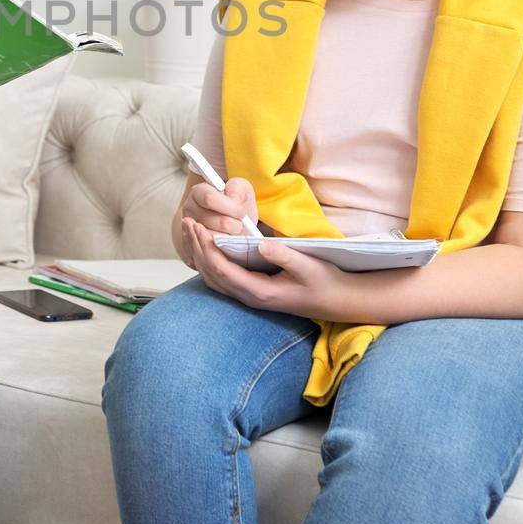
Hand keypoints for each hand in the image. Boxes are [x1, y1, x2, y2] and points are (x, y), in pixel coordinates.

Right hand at [177, 176, 257, 268]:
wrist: (230, 227)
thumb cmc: (235, 207)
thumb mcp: (241, 191)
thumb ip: (238, 189)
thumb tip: (233, 199)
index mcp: (198, 192)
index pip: (210, 198)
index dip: (230, 207)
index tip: (242, 213)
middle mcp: (189, 211)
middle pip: (212, 220)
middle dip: (233, 225)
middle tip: (239, 225)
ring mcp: (188, 230)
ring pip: (212, 239)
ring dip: (229, 239)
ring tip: (233, 234)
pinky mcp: (191, 249)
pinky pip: (210, 253)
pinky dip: (224, 250)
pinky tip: (228, 244)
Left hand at [182, 215, 349, 319]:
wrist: (336, 301)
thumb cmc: (324, 281)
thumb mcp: (309, 266)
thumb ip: (286, 256)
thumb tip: (262, 244)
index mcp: (260, 292)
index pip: (223, 270)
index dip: (207, 249)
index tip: (198, 227)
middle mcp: (250, 297)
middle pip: (212, 274)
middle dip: (197, 248)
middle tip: (187, 222)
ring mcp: (250, 296)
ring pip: (214, 278)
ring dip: (200, 254)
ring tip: (192, 230)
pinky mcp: (252, 292)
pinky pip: (222, 279)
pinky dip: (209, 262)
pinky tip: (207, 246)